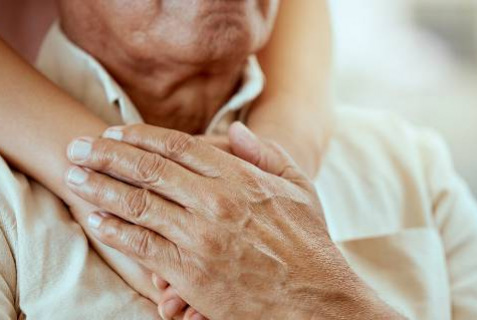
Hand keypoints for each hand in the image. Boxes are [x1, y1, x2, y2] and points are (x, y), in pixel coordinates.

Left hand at [65, 123, 403, 319]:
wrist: (316, 301)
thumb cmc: (310, 241)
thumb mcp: (299, 187)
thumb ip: (266, 153)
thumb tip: (236, 129)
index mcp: (240, 178)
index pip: (177, 146)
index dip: (140, 136)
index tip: (114, 131)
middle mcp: (216, 201)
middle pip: (149, 169)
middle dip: (107, 154)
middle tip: (77, 145)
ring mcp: (201, 237)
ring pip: (138, 205)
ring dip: (100, 189)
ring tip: (73, 177)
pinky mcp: (192, 273)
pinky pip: (144, 246)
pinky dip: (116, 232)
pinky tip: (96, 222)